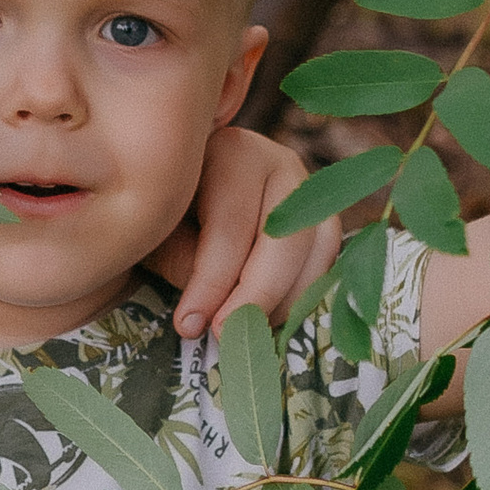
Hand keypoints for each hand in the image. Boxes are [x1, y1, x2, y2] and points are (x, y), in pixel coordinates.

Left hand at [155, 122, 338, 339]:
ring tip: (246, 333)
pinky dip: (303, 297)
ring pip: (317, 251)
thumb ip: (184, 264)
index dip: (212, 282)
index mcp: (233, 153)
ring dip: (285, 301)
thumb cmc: (169, 212)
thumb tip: (205, 316)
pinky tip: (269, 321)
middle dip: (255, 296)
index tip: (189, 324)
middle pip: (285, 238)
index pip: (231, 226)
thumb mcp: (161, 233)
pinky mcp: (323, 220)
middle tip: (226, 336)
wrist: (191, 193)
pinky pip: (328, 262)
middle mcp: (281, 164)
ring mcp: (310, 191)